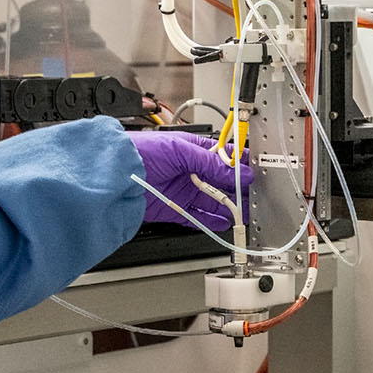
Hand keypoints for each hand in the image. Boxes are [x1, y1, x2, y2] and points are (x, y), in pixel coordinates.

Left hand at [130, 131, 254, 228]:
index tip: (255, 169)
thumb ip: (210, 162)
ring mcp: (184, 191)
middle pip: (222, 181)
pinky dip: (213, 221)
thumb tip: (237, 171)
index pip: (224, 157)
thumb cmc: (142, 152)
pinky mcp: (176, 210)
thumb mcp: (181, 150)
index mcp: (193, 150)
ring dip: (230, 206)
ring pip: (214, 201)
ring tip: (245, 211)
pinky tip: (225, 222)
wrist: (116, 173)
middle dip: (239, 188)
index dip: (240, 163)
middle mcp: (190, 171)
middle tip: (255, 194)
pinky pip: (199, 218)